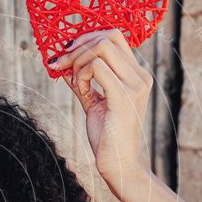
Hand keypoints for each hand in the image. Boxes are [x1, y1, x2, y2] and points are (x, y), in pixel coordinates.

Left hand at [50, 28, 153, 185]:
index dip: (87, 38)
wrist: (120, 165)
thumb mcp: (93, 104)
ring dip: (78, 61)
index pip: (114, 36)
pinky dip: (82, 75)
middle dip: (78, 45)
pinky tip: (80, 90)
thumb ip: (83, 84)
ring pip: (101, 48)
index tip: (66, 54)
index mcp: (136, 75)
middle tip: (61, 63)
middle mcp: (139, 76)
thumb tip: (64, 67)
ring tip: (75, 82)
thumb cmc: (108, 138)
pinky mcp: (123, 96)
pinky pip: (97, 67)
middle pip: (108, 36)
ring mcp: (134, 84)